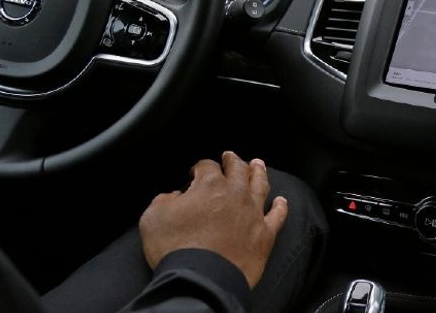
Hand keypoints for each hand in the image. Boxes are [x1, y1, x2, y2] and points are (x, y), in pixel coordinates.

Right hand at [138, 152, 288, 287]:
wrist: (201, 279)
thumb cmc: (175, 248)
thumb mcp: (153, 217)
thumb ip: (164, 200)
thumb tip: (174, 197)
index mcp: (209, 185)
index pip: (207, 166)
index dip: (201, 167)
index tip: (196, 172)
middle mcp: (235, 194)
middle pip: (238, 169)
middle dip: (233, 161)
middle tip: (231, 157)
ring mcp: (253, 213)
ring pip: (260, 185)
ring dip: (259, 172)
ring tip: (258, 165)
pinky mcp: (265, 235)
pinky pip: (277, 216)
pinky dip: (280, 207)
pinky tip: (281, 201)